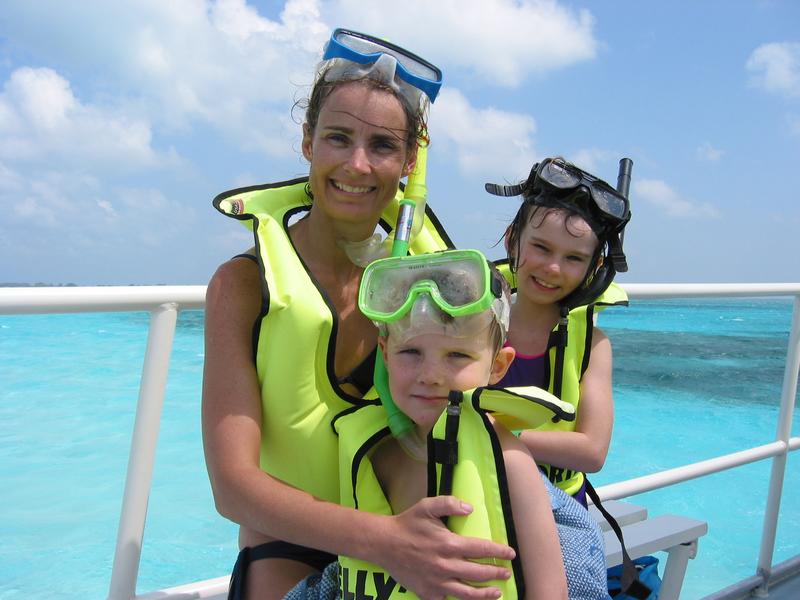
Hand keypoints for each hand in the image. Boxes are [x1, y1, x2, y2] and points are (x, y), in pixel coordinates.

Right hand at [377, 496, 514, 599]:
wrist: (383, 544)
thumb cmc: (407, 524)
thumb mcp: (426, 506)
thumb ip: (449, 503)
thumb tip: (470, 508)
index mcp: (448, 544)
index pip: (481, 549)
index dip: (499, 552)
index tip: (510, 553)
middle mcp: (445, 566)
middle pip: (479, 573)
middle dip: (497, 573)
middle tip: (507, 572)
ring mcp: (437, 582)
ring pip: (468, 593)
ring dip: (486, 594)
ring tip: (497, 592)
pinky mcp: (428, 593)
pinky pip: (449, 599)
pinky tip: (469, 598)